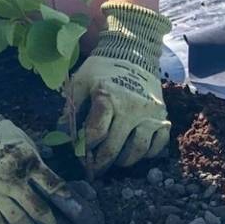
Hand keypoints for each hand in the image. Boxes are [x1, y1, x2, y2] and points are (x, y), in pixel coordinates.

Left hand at [66, 3, 171, 175]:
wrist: (133, 51)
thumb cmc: (103, 68)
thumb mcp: (81, 81)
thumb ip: (71, 107)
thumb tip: (61, 134)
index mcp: (108, 97)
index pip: (95, 133)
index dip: (84, 148)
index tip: (79, 154)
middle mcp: (131, 108)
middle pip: (114, 148)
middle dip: (100, 163)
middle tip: (93, 171)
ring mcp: (150, 114)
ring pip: (138, 151)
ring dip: (123, 162)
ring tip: (114, 162)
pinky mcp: (163, 117)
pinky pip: (158, 145)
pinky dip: (147, 154)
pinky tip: (135, 153)